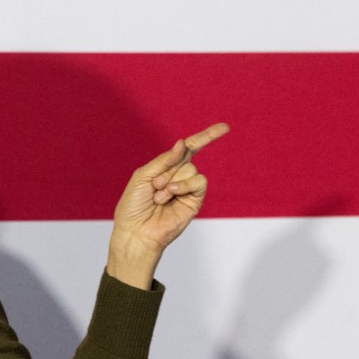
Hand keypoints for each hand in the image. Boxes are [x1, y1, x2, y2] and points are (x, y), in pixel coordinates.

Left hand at [106, 123, 229, 288]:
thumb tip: (182, 143)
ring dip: (172, 180)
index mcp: (165, 168)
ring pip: (191, 169)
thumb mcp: (143, 176)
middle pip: (186, 158)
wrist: (136, 231)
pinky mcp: (195, 201)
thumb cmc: (134, 206)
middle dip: (167, 170)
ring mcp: (187, 189)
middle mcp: (178, 177)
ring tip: (159, 196)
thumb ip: (164, 160)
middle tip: (154, 187)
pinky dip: (185, 184)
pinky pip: (199, 182)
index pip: (189, 148)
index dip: (206, 137)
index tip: (224, 127)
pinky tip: (172, 194)